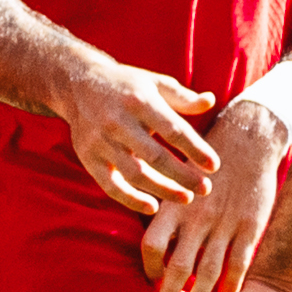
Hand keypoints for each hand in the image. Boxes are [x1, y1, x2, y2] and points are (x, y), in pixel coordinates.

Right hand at [52, 55, 215, 214]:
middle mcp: (119, 121)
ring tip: (186, 199)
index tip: (214, 166)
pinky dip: (130, 199)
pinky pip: (110, 186)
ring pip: (135, 174)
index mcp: (140, 101)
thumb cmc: (126, 86)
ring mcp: (101, 141)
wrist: (77, 83)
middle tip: (206, 189)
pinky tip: (152, 208)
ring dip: (163, 190)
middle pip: (155, 156)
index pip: (173, 129)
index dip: (195, 149)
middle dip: (183, 175)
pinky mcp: (88, 158)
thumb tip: (211, 101)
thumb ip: (182, 97)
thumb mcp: (154, 83)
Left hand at [140, 98, 286, 291]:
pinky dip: (232, 284)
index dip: (150, 267)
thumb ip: (166, 208)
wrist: (248, 138)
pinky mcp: (250, 225)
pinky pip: (239, 262)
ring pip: (207, 271)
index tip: (152, 282)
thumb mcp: (178, 176)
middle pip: (177, 266)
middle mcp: (196, 217)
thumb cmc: (205, 159)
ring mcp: (224, 223)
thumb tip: (153, 239)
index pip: (152, 244)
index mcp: (174, 204)